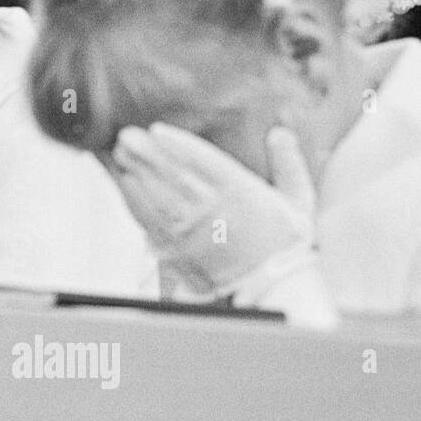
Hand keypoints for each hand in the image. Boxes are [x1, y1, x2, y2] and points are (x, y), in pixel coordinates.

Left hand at [111, 123, 314, 292]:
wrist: (274, 290)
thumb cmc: (287, 246)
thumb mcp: (299, 201)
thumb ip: (288, 164)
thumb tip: (279, 133)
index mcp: (244, 194)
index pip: (203, 161)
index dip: (178, 144)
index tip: (157, 130)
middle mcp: (215, 210)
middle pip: (174, 176)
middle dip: (147, 154)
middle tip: (127, 137)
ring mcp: (194, 232)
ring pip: (158, 196)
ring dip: (136, 173)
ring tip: (121, 154)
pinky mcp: (179, 252)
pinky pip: (151, 221)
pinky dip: (136, 200)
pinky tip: (126, 184)